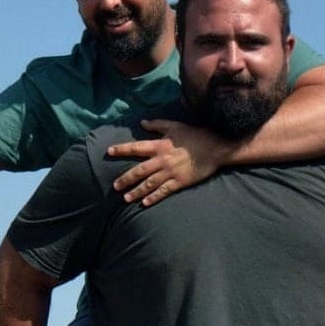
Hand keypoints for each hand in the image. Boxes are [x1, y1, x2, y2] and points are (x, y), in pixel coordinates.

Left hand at [107, 119, 226, 205]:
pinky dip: (153, 197)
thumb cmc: (195, 135)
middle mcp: (162, 160)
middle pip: (139, 171)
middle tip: (115, 186)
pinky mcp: (180, 182)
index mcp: (160, 146)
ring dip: (136, 192)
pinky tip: (144, 203)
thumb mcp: (175, 126)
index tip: (109, 151)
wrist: (215, 148)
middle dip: (125, 179)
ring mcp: (171, 172)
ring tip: (126, 198)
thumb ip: (157, 125)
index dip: (122, 149)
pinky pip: (164, 191)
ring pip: (149, 184)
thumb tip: (142, 122)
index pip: (136, 147)